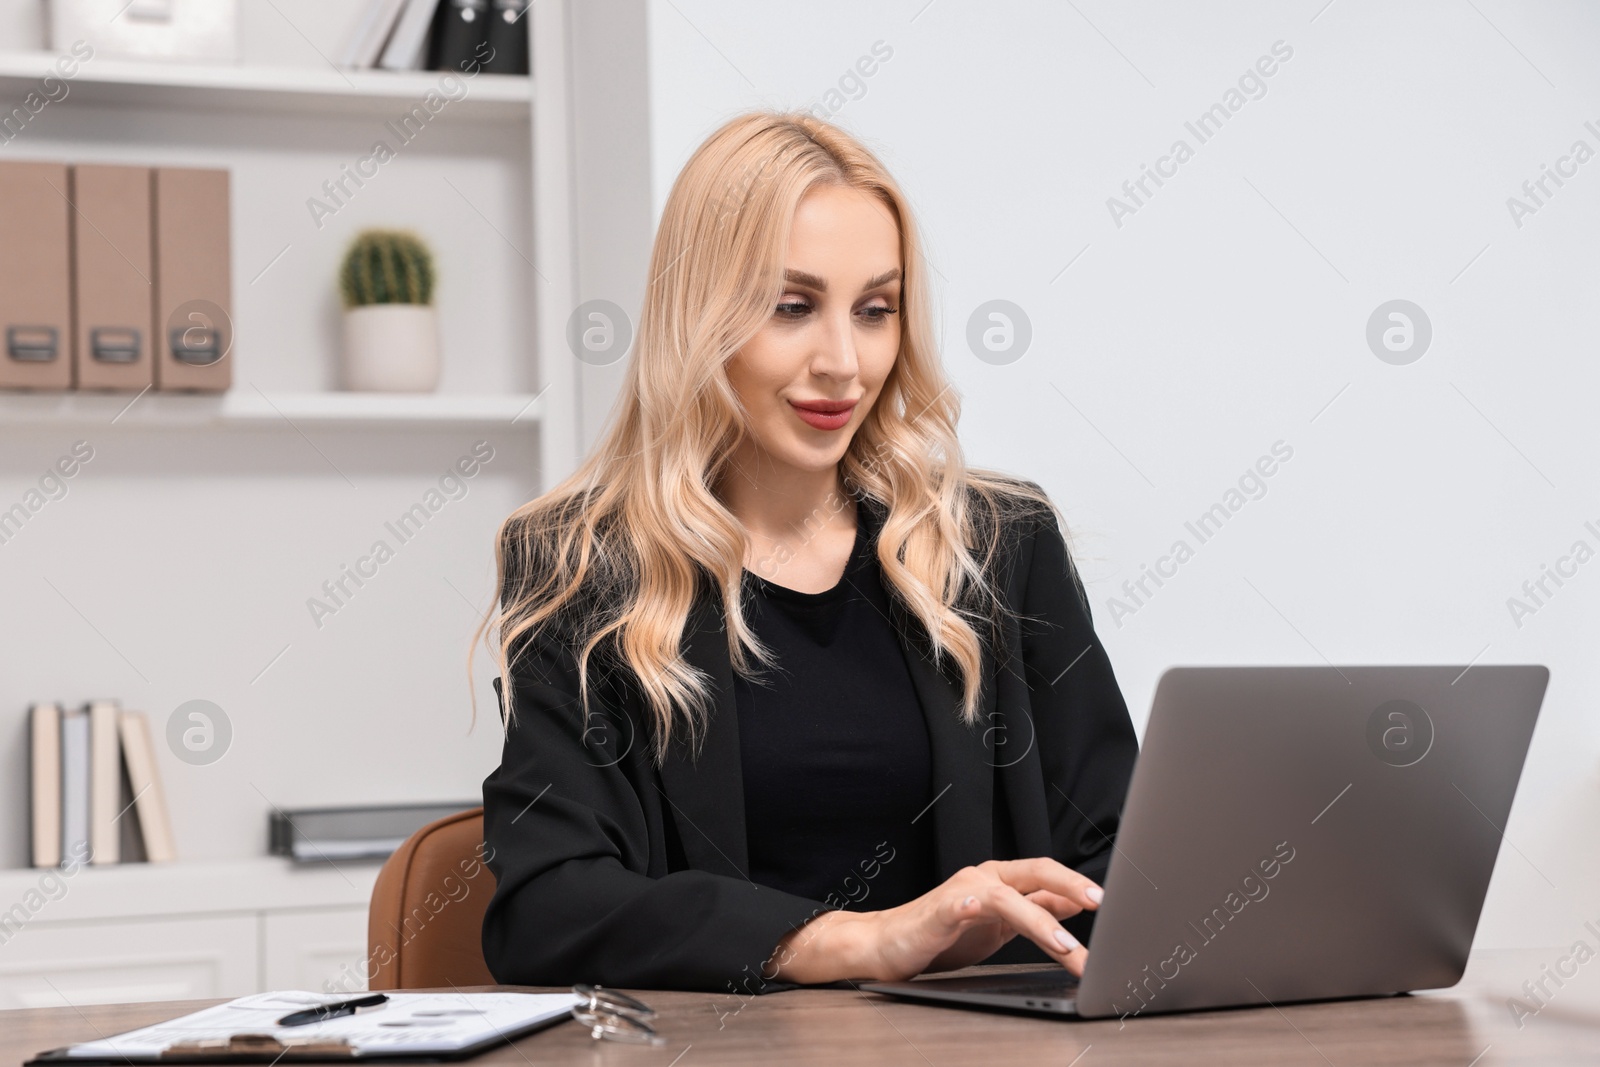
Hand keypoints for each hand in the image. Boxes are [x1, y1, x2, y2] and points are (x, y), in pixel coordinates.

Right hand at [770, 858, 1103, 984]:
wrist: (884, 946)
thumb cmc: (941, 937)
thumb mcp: (1000, 927)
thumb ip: (1034, 912)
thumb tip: (1075, 904)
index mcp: (1003, 882)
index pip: (1050, 877)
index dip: (1083, 887)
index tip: (1119, 907)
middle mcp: (986, 878)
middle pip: (1038, 871)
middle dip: (1072, 885)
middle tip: (1101, 904)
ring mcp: (963, 890)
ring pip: (1011, 895)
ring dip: (1042, 922)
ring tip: (1066, 948)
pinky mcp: (941, 909)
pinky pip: (966, 904)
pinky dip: (980, 905)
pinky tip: (988, 913)